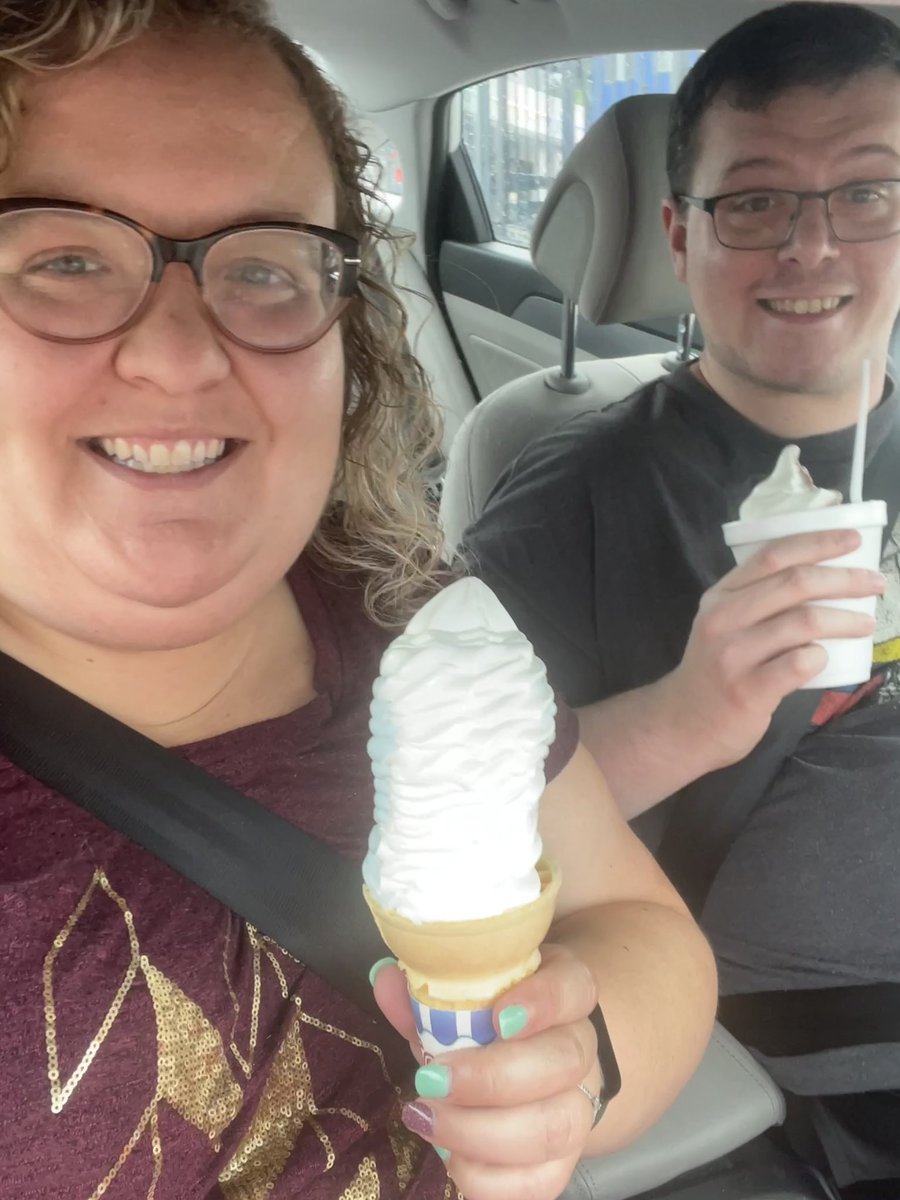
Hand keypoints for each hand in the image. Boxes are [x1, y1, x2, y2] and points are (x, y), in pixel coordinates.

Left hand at [373, 944, 601, 1199]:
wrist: (529, 1063)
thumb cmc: (488, 1022)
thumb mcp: (462, 998)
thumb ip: (424, 993)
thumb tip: (384, 980)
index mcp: (565, 993)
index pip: (575, 987)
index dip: (543, 1001)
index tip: (498, 1016)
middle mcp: (581, 1047)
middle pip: (564, 1062)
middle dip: (493, 1078)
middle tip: (431, 1081)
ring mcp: (579, 1108)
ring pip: (557, 1127)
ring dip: (482, 1133)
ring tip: (428, 1121)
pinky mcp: (565, 1161)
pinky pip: (543, 1183)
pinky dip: (490, 1179)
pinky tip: (450, 1158)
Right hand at [662, 527, 884, 769]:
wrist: (684, 723)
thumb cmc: (715, 670)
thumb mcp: (724, 624)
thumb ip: (758, 601)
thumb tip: (824, 578)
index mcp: (720, 595)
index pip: (772, 555)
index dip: (817, 542)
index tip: (852, 539)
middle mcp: (723, 619)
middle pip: (795, 583)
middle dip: (845, 578)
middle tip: (874, 583)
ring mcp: (734, 655)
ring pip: (804, 621)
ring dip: (845, 619)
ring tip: (865, 624)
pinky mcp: (748, 690)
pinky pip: (799, 663)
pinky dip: (822, 656)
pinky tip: (825, 657)